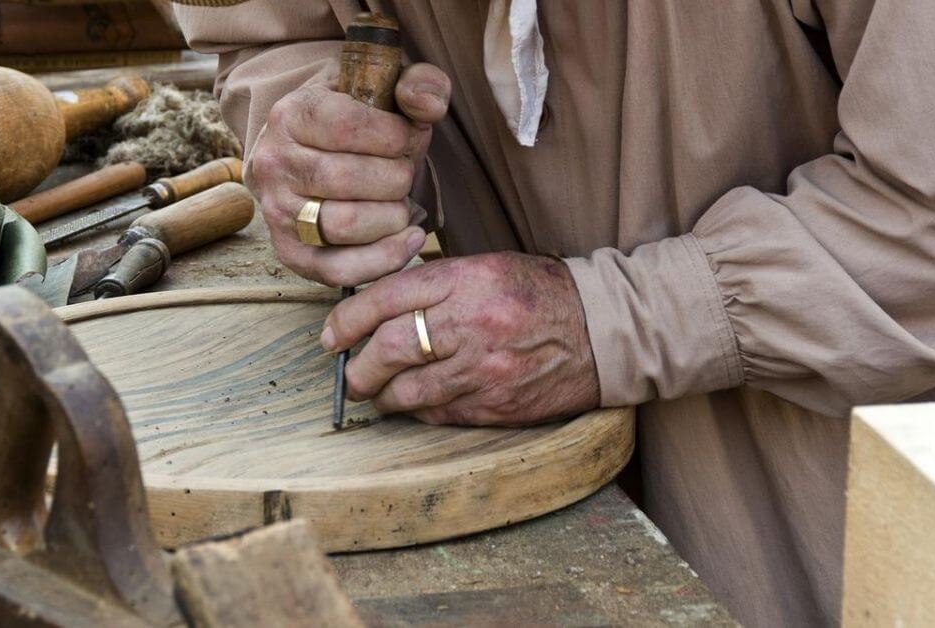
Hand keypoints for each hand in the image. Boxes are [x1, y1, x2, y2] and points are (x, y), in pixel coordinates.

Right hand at [245, 63, 451, 286]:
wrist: (304, 151)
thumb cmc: (352, 120)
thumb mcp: (382, 86)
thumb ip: (419, 83)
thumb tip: (428, 106)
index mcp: (291, 114)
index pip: (350, 127)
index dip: (395, 136)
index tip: (407, 137)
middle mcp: (275, 163)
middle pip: (350, 179)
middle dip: (397, 177)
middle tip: (403, 172)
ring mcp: (279, 212)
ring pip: (346, 225)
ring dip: (392, 216)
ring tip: (400, 202)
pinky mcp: (291, 252)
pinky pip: (338, 269)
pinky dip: (383, 259)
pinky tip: (409, 238)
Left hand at [321, 252, 600, 425]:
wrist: (602, 331)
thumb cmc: (539, 293)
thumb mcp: (486, 267)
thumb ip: (434, 283)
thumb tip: (376, 302)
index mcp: (466, 280)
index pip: (386, 299)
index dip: (347, 319)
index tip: (331, 335)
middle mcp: (470, 324)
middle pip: (388, 349)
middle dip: (358, 366)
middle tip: (350, 373)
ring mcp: (482, 370)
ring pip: (406, 391)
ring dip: (382, 395)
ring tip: (377, 392)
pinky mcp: (494, 406)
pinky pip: (436, 413)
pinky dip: (417, 410)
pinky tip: (416, 402)